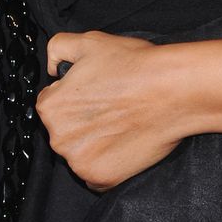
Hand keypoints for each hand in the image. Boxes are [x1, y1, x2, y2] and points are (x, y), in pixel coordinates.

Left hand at [36, 30, 182, 189]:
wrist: (171, 91)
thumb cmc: (132, 67)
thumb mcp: (87, 42)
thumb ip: (57, 48)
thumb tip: (52, 66)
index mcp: (51, 107)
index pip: (52, 102)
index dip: (73, 93)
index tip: (92, 91)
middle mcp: (59, 139)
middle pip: (63, 129)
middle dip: (81, 119)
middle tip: (107, 104)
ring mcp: (80, 162)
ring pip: (79, 151)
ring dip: (93, 141)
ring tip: (118, 120)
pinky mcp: (103, 179)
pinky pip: (95, 173)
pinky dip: (107, 161)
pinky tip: (122, 140)